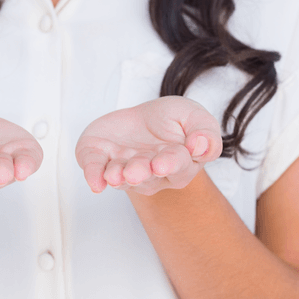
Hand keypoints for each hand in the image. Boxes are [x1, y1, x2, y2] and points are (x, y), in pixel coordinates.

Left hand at [75, 96, 221, 195]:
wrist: (142, 118)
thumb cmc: (172, 120)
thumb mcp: (194, 116)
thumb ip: (205, 131)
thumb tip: (200, 145)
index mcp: (180, 163)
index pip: (178, 165)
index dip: (170, 164)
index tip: (162, 163)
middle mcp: (152, 173)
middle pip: (148, 175)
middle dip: (140, 172)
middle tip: (135, 171)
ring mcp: (125, 170)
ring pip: (122, 177)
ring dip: (117, 176)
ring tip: (114, 175)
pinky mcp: (101, 161)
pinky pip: (96, 170)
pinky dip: (93, 175)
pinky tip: (95, 182)